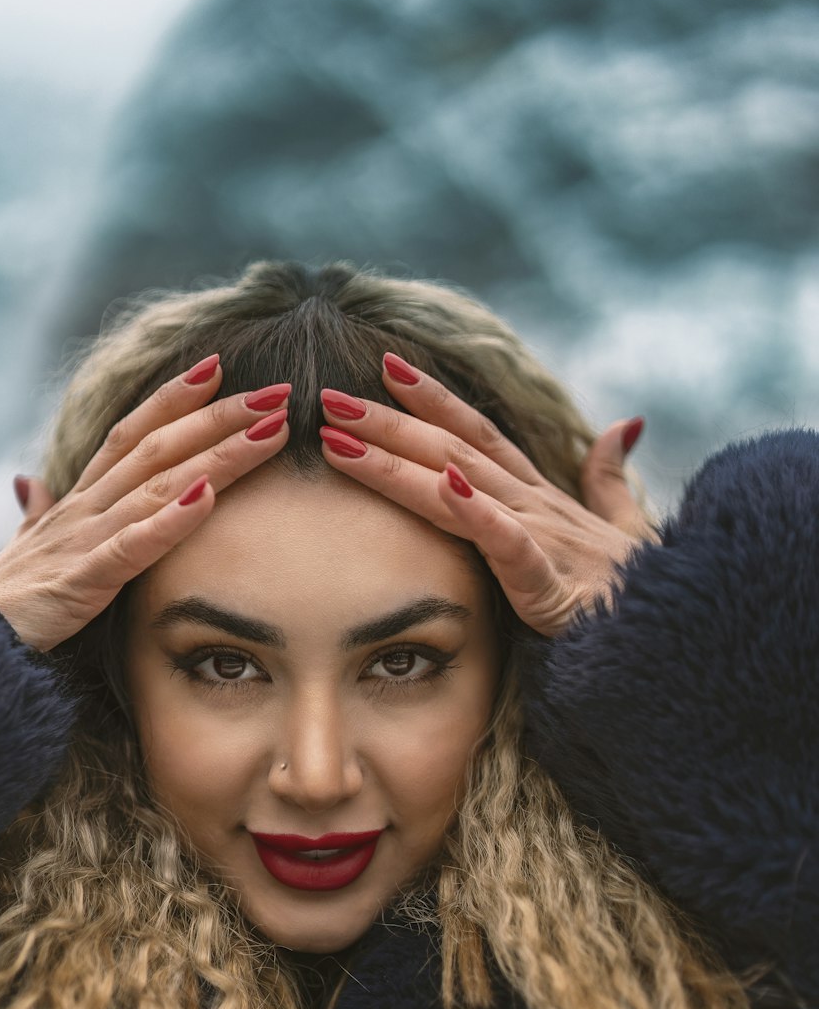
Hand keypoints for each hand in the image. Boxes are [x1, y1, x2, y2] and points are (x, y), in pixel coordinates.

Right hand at [0, 362, 290, 650]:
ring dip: (218, 455)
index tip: (216, 368)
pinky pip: (135, 544)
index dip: (173, 400)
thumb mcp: (26, 546)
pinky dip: (172, 518)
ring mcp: (86, 538)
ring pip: (161, 484)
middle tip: (276, 392)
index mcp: (79, 499)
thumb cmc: (2, 597)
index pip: (131, 435)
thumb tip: (28, 480)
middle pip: (161, 447)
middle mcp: (87, 507)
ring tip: (268, 432)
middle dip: (220, 416)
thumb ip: (35, 512)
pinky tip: (208, 496)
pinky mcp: (84, 578)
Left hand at [318, 354, 660, 637]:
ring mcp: (544, 539)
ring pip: (461, 485)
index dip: (433, 401)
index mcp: (542, 500)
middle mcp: (536, 507)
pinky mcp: (551, 584)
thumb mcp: (625, 530)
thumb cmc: (647, 593)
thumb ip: (612, 480)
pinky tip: (443, 488)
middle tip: (327, 397)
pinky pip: (510, 543)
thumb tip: (624, 425)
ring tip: (341, 439)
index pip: (479, 437)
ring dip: (398, 460)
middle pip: (452, 451)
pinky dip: (478, 514)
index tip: (386, 368)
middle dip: (387, 422)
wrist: (681, 640)